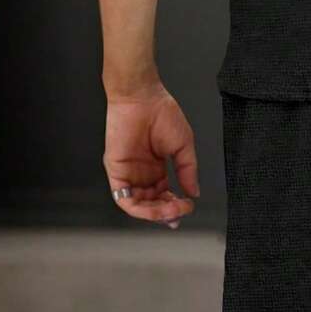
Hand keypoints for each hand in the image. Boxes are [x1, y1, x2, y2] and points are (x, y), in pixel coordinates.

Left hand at [103, 82, 199, 228]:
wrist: (143, 98)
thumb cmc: (162, 113)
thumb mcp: (183, 146)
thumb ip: (188, 171)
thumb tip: (194, 192)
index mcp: (156, 167)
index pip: (164, 195)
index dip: (175, 205)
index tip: (188, 207)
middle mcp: (142, 173)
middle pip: (152, 204)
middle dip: (167, 212)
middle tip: (181, 211)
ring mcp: (128, 173)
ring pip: (138, 206)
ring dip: (155, 213)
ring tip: (171, 210)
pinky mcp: (116, 172)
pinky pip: (123, 198)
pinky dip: (138, 209)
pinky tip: (154, 208)